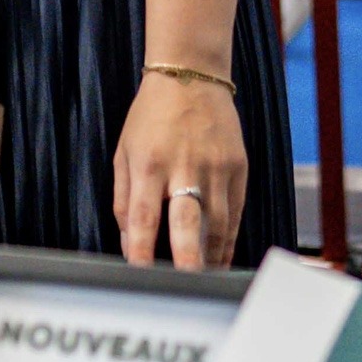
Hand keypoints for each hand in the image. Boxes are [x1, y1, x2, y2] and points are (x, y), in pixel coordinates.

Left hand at [115, 73, 246, 268]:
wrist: (191, 77)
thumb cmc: (151, 117)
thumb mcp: (124, 152)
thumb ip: (123, 200)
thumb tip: (129, 242)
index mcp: (148, 164)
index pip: (144, 217)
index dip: (142, 250)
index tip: (141, 274)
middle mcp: (184, 167)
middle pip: (188, 221)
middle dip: (187, 258)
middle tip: (186, 284)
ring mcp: (215, 168)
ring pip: (218, 223)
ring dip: (211, 256)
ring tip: (203, 280)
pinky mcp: (238, 167)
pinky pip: (235, 212)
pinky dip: (229, 239)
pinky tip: (221, 258)